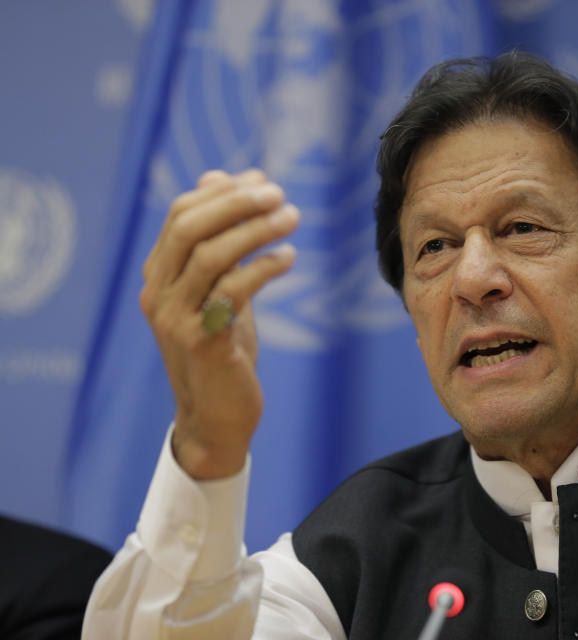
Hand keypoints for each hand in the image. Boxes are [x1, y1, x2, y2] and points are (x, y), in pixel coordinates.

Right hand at [139, 169, 299, 478]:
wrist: (216, 418)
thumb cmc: (223, 351)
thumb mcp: (219, 291)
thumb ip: (221, 242)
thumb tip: (219, 177)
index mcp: (160, 276)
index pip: (180, 215)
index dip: (222, 192)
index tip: (263, 180)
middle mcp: (159, 293)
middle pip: (189, 227)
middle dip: (236, 203)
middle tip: (279, 192)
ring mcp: (176, 318)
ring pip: (210, 255)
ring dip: (255, 230)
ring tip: (293, 217)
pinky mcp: (202, 341)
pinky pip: (232, 292)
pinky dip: (263, 267)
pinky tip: (289, 257)